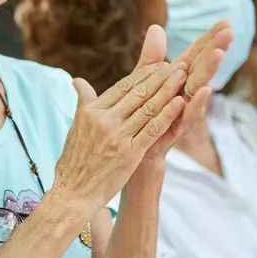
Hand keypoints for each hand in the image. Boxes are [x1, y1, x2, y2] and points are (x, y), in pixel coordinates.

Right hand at [56, 60, 187, 210]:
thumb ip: (83, 101)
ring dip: (168, 90)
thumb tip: (77, 81)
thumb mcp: (75, 126)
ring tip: (183, 77)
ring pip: (148, 107)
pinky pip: (152, 129)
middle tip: (178, 64)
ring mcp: (117, 136)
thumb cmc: (75, 161)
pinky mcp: (129, 153)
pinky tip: (180, 102)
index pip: (122, 87)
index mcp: (91, 111)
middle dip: (160, 77)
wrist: (73, 192)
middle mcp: (103, 120)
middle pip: (138, 93)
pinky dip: (167, 114)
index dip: (143, 74)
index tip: (159, 65)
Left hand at [135, 21, 231, 163]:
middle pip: (202, 69)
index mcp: (177, 82)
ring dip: (209, 72)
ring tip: (219, 53)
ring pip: (198, 90)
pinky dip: (196, 104)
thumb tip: (156, 27)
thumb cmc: (144, 118)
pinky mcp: (175, 131)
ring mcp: (182, 113)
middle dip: (216, 49)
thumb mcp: (145, 84)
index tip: (225, 21)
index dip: (209, 39)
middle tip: (230, 31)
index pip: (196, 56)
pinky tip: (205, 91)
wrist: (136, 157)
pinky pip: (188, 117)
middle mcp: (184, 96)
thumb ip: (151, 58)